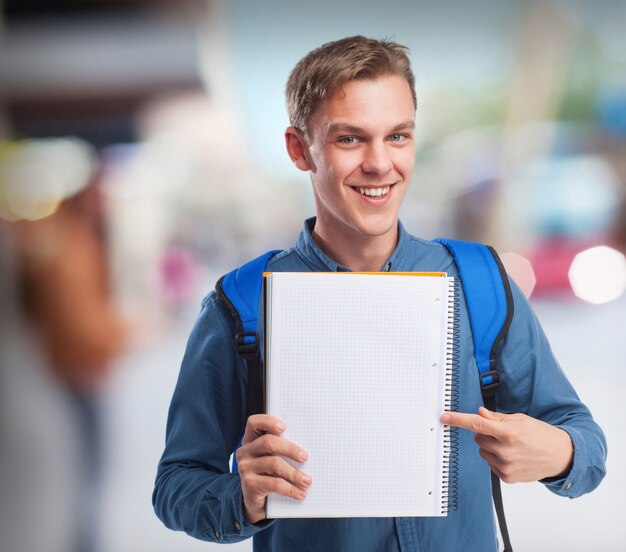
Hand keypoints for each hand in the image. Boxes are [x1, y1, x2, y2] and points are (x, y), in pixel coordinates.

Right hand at [235, 414, 311, 523]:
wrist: (257, 502)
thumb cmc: (270, 474)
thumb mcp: (273, 458)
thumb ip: (282, 449)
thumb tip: (307, 449)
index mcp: (251, 440)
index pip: (254, 423)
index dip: (268, 422)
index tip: (284, 427)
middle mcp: (245, 451)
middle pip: (268, 442)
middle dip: (290, 448)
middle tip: (305, 457)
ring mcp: (245, 468)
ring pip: (273, 464)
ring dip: (294, 473)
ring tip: (307, 480)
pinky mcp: (249, 484)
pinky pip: (274, 484)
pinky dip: (290, 489)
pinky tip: (300, 493)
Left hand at [440, 407, 572, 482]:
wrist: (561, 456)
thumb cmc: (541, 435)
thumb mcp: (520, 419)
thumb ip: (497, 418)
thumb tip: (479, 413)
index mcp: (508, 433)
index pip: (477, 424)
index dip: (458, 420)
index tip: (445, 417)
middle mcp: (506, 450)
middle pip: (478, 438)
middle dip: (486, 433)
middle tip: (503, 433)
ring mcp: (506, 466)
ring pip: (482, 451)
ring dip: (490, 447)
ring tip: (510, 446)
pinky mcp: (506, 477)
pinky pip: (490, 463)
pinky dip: (497, 458)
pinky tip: (513, 456)